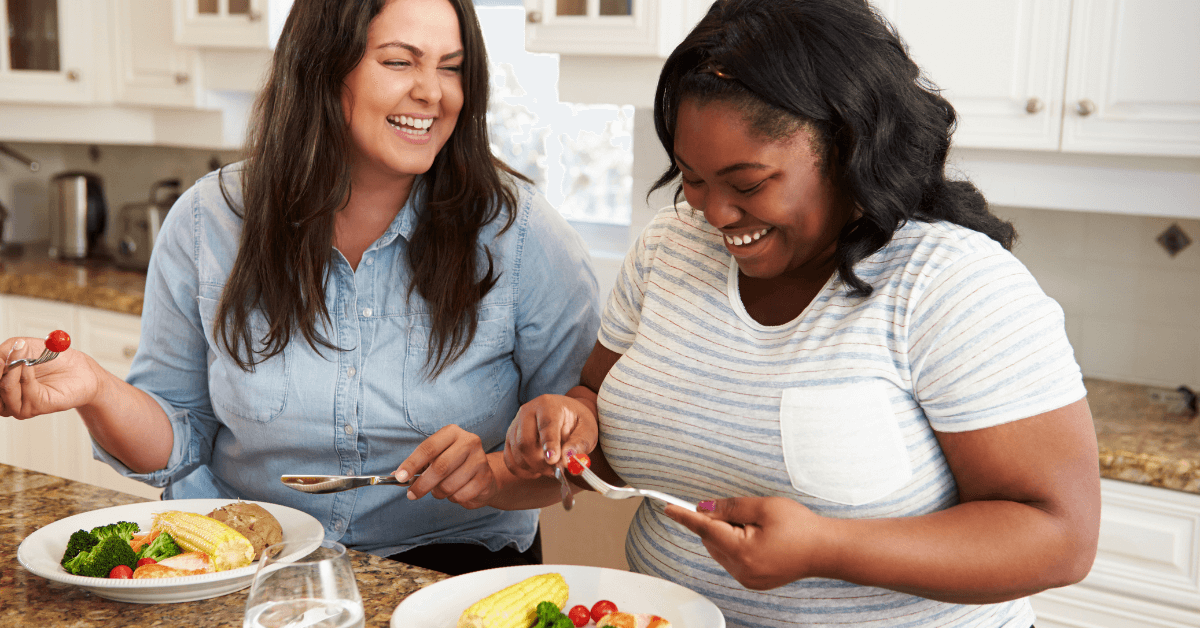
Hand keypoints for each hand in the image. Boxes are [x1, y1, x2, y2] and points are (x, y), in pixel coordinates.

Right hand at [0, 337, 100, 419]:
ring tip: (22, 358)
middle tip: (4, 357)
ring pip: (4, 391)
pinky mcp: (36, 407)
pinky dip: (25, 376)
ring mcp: (18, 404)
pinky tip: (30, 365)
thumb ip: (2, 353)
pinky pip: (24, 392)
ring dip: (11, 372)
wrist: (80, 368)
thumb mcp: (21, 346)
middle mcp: (4, 397)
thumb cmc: (51, 357)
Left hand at [394, 425, 496, 508]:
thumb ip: (417, 466)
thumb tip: (396, 476)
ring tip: (440, 490)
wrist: (484, 475)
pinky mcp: (486, 478)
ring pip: (449, 485)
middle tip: (412, 494)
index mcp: (452, 432)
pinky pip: (460, 495)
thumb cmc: (454, 464)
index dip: (412, 463)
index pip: (428, 448)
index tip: (400, 477)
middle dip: (422, 484)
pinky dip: (453, 498)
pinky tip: (456, 491)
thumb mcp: (435, 458)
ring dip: (439, 493)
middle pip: (440, 467)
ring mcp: (480, 460)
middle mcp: (469, 442)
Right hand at [503, 391, 597, 479]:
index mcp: (548, 405)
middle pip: (525, 442)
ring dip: (533, 468)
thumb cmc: (576, 422)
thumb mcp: (587, 430)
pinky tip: (537, 470)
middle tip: (556, 471)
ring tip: (550, 469)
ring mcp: (515, 425)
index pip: (546, 425)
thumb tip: (567, 459)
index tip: (553, 460)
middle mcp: (527, 411)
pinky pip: (509, 460)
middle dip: (540, 462)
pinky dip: (522, 471)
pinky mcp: (510, 438)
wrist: (565, 418)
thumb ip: (580, 444)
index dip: (549, 444)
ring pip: (517, 453)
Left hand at [665, 496, 825, 590]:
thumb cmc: (801, 527)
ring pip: (720, 550)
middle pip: (711, 540)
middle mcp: (741, 570)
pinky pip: (732, 560)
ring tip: (756, 526)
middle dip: (717, 522)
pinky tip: (757, 537)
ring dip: (726, 534)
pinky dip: (735, 545)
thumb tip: (705, 508)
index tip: (668, 507)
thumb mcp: (764, 507)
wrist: (826, 550)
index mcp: (743, 551)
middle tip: (742, 511)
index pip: (705, 529)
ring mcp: (747, 578)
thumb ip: (731, 507)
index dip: (685, 516)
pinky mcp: (753, 581)